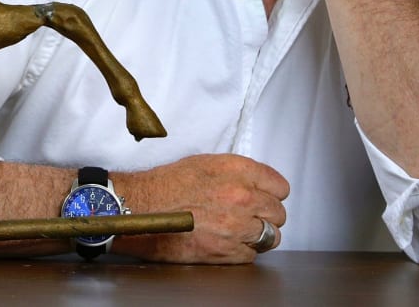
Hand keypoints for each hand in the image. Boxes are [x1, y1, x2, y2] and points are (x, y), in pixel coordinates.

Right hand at [112, 154, 288, 263]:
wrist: (139, 207)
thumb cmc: (162, 185)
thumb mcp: (201, 164)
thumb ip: (233, 173)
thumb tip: (251, 184)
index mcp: (236, 170)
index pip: (279, 186)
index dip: (271, 192)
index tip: (266, 197)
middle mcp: (242, 197)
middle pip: (278, 213)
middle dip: (266, 215)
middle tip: (250, 216)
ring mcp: (237, 226)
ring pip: (271, 236)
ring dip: (258, 235)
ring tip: (240, 232)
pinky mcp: (228, 251)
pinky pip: (252, 255)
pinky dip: (242, 251)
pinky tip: (226, 242)